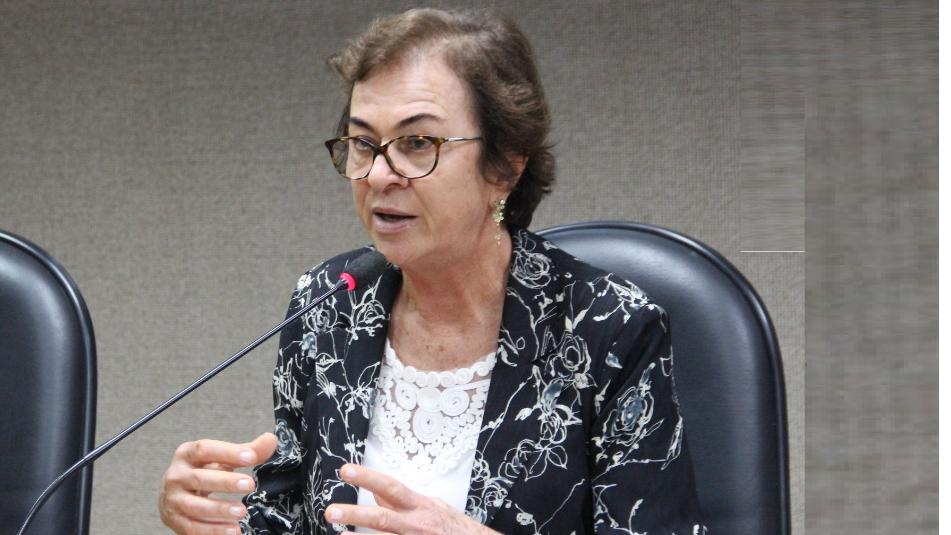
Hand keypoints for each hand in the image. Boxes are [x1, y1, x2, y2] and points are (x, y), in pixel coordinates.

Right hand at [159, 432, 277, 534]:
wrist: (176, 495)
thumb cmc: (204, 471)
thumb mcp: (222, 458)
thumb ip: (247, 450)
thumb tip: (271, 440)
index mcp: (186, 454)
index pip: (205, 449)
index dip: (228, 452)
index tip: (251, 457)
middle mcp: (176, 476)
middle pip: (200, 478)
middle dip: (226, 482)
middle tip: (250, 485)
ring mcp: (173, 499)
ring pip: (195, 506)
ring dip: (220, 509)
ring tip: (242, 511)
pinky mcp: (174, 520)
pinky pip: (193, 527)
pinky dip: (213, 530)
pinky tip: (233, 530)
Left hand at [325, 464, 498, 534]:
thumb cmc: (455, 527)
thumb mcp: (432, 508)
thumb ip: (404, 503)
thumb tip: (378, 497)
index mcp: (421, 506)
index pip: (391, 487)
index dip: (368, 478)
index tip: (346, 471)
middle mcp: (417, 525)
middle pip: (383, 518)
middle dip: (356, 514)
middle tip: (331, 511)